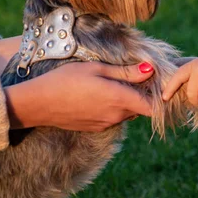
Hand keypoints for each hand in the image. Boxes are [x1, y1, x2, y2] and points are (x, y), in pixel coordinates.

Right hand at [4, 61, 154, 131]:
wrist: (37, 103)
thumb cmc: (66, 80)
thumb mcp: (97, 69)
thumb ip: (126, 72)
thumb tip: (150, 70)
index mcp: (119, 99)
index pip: (152, 107)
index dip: (159, 98)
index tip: (158, 85)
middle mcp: (116, 116)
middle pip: (140, 108)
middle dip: (142, 95)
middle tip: (136, 76)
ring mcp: (106, 123)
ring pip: (127, 113)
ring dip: (127, 101)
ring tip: (115, 83)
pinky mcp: (96, 127)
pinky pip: (114, 117)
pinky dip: (114, 107)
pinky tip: (100, 94)